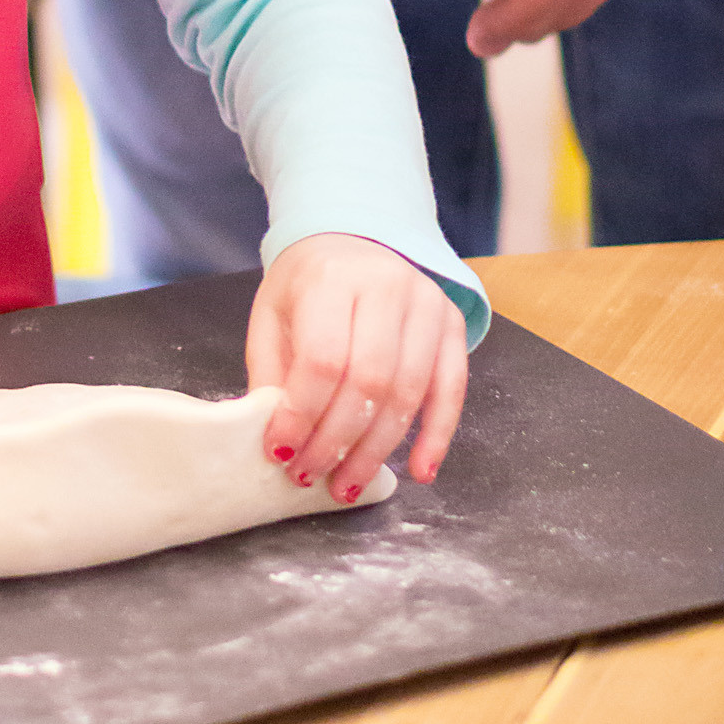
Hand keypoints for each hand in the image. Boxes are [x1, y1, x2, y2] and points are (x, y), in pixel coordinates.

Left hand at [247, 233, 468, 500]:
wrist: (352, 239)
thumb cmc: (306, 286)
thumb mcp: (271, 316)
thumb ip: (272, 374)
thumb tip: (276, 442)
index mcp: (331, 278)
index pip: (323, 358)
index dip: (302, 414)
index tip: (282, 452)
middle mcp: (386, 285)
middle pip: (369, 381)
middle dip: (338, 441)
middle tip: (312, 476)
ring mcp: (427, 303)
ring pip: (408, 392)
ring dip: (378, 450)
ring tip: (348, 484)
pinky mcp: (453, 323)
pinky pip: (452, 389)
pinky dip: (438, 436)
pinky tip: (419, 470)